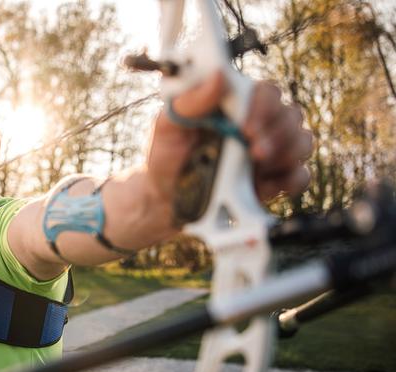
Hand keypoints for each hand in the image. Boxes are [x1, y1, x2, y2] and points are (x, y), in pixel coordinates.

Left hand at [148, 72, 312, 201]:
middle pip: (290, 115)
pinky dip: (292, 179)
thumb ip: (190, 101)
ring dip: (287, 152)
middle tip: (254, 150)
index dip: (263, 105)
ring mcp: (268, 153)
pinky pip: (301, 175)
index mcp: (235, 106)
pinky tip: (268, 185)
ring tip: (259, 164)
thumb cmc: (166, 157)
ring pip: (301, 141)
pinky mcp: (273, 181)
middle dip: (276, 132)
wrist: (165, 201)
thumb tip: (218, 75)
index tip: (245, 126)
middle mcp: (256, 125)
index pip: (265, 92)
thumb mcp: (166, 127)